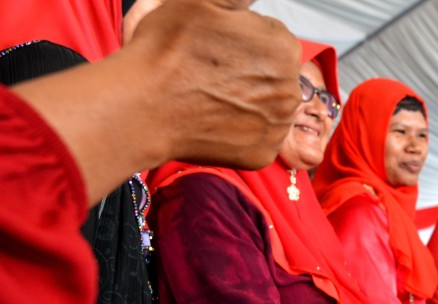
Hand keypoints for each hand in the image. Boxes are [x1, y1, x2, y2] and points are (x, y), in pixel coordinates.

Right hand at [12, 0, 302, 202]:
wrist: (145, 106)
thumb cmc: (169, 51)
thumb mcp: (202, 3)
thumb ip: (236, 2)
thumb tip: (249, 4)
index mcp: (284, 48)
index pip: (272, 39)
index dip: (244, 40)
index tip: (220, 47)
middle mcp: (291, 89)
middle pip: (274, 75)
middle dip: (251, 72)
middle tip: (213, 75)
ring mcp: (279, 126)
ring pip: (268, 107)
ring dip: (249, 101)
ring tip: (213, 97)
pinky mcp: (263, 154)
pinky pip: (256, 137)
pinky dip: (240, 131)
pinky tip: (216, 121)